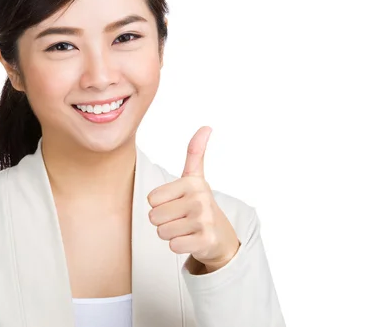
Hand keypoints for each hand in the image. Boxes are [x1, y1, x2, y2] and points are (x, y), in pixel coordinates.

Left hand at [147, 126, 239, 272]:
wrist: (221, 236)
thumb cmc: (199, 205)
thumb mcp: (195, 177)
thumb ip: (195, 152)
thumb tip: (206, 126)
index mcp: (192, 182)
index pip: (151, 199)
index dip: (160, 204)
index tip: (177, 202)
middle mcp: (200, 199)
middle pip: (154, 216)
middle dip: (163, 221)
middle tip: (181, 218)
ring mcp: (204, 220)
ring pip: (162, 232)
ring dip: (171, 234)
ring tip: (186, 228)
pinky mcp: (206, 240)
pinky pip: (173, 245)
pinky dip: (179, 246)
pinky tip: (191, 240)